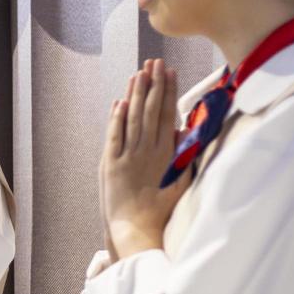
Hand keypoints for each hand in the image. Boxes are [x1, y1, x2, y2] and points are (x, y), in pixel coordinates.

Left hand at [101, 59, 187, 259]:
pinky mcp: (110, 166)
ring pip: (132, 119)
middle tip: (155, 62)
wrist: (136, 231)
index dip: (168, 92)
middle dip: (152, 85)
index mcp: (165, 155)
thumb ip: (184, 157)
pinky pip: (114, 137)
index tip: (170, 72)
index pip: (167, 115)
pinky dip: (116, 119)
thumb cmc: (161, 212)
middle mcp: (146, 152)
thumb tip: (184, 131)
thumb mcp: (180, 184)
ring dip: (135, 95)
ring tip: (139, 73)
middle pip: (150, 111)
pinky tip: (119, 102)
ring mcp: (127, 158)